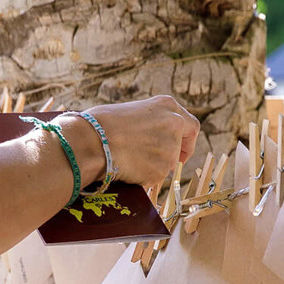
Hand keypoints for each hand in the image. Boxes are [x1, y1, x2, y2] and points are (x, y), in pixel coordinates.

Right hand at [80, 95, 200, 191]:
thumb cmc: (102, 123)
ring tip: (128, 158)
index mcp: (168, 106)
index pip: (191, 126)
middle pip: (184, 146)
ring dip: (153, 165)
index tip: (181, 148)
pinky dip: (143, 176)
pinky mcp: (161, 169)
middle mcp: (174, 124)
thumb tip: (152, 136)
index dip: (187, 140)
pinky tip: (126, 166)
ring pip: (167, 163)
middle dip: (178, 155)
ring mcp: (170, 148)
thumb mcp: (133, 112)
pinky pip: (154, 177)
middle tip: (167, 162)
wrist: (92, 140)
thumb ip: (151, 122)